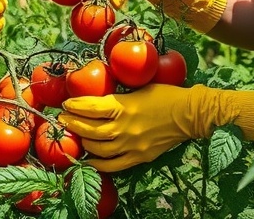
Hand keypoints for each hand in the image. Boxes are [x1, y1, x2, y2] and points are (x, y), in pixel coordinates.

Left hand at [59, 84, 253, 171]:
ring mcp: (132, 145)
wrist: (191, 114)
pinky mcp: (140, 156)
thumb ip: (120, 95)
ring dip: (84, 141)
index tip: (66, 104)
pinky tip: (88, 159)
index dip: (75, 106)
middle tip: (63, 119)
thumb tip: (100, 95)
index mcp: (124, 106)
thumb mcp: (140, 88)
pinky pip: (114, 165)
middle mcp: (125, 128)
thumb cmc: (167, 95)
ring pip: (99, 148)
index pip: (91, 108)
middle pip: (90, 129)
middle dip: (73, 124)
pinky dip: (98, 163)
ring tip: (76, 134)